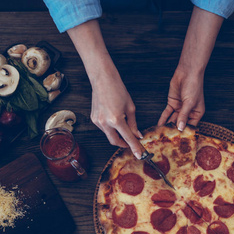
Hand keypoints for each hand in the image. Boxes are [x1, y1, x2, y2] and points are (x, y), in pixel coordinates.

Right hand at [67, 20, 143, 158]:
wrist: (102, 79)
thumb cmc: (117, 89)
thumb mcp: (130, 107)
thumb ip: (134, 124)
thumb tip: (138, 135)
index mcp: (116, 120)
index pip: (128, 138)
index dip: (135, 147)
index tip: (140, 154)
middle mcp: (104, 122)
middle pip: (115, 141)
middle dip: (124, 145)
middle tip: (132, 144)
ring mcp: (97, 121)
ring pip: (109, 135)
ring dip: (118, 135)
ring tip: (124, 127)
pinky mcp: (93, 119)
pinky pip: (104, 129)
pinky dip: (111, 129)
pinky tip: (115, 121)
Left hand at [157, 6, 222, 129]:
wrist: (187, 72)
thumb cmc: (194, 86)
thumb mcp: (190, 102)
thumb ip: (184, 116)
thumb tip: (181, 128)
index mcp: (197, 113)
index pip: (190, 126)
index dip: (185, 133)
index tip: (179, 142)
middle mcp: (188, 112)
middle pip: (180, 124)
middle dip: (174, 131)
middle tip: (168, 140)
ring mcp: (179, 108)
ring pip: (172, 120)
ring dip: (167, 126)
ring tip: (161, 134)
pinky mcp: (172, 103)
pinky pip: (167, 113)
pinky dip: (163, 119)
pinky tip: (159, 125)